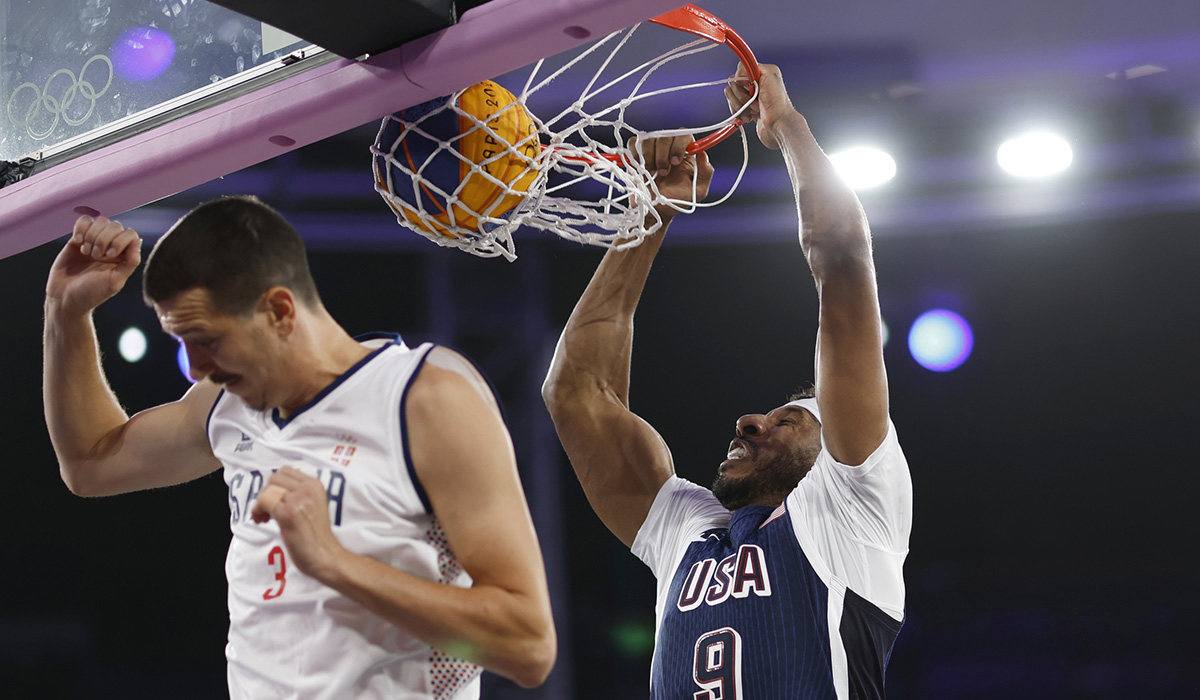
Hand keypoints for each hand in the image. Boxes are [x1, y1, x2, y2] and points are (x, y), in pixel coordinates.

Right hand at [46, 216, 141, 315]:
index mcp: (123, 257)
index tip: (109, 255)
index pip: (130, 234)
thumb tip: (138, 240)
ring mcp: (95, 241)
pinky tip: (77, 242)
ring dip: (92, 235)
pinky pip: (84, 221)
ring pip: (100, 220)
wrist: (64, 298)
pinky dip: (81, 228)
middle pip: (115, 225)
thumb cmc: (91, 293)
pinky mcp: (78, 238)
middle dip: (104, 239)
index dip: (120, 240)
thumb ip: (130, 262)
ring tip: (86, 252)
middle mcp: (111, 247)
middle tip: (96, 256)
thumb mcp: (114, 282)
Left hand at [251, 467, 345, 582]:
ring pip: (267, 489)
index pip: (286, 471)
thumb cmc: (316, 536)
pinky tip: (262, 521)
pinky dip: (257, 511)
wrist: (324, 555)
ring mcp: (299, 500)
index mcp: (315, 485)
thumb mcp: (313, 505)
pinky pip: (264, 502)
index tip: (274, 499)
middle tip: (267, 510)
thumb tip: (272, 489)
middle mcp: (308, 489)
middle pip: (274, 478)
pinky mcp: (288, 513)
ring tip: (264, 517)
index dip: (274, 484)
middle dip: (266, 492)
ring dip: (260, 503)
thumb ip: (298, 494)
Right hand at [639, 134, 713, 213]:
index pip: (683, 135)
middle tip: (663, 173)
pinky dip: (634, 154)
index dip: (678, 145)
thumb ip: (706, 172)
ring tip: (651, 173)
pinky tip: (639, 168)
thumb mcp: (698, 190)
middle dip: (662, 155)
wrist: (656, 211)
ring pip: (648, 139)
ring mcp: (651, 150)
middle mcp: (668, 148)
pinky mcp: (636, 154)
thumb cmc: (677, 200)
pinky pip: (633, 143)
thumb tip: (703, 153)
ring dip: (649, 157)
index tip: (675, 162)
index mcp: (685, 152)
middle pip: (664, 136)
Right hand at [725, 62, 797, 150]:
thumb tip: (741, 69)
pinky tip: (750, 116)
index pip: (740, 69)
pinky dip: (739, 113)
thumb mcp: (770, 75)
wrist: (778, 125)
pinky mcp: (746, 109)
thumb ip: (754, 66)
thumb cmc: (778, 104)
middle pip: (733, 83)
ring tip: (753, 110)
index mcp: (762, 73)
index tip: (749, 86)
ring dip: (739, 105)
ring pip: (731, 96)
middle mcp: (756, 84)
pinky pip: (733, 107)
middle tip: (754, 100)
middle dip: (740, 94)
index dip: (741, 78)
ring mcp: (750, 97)